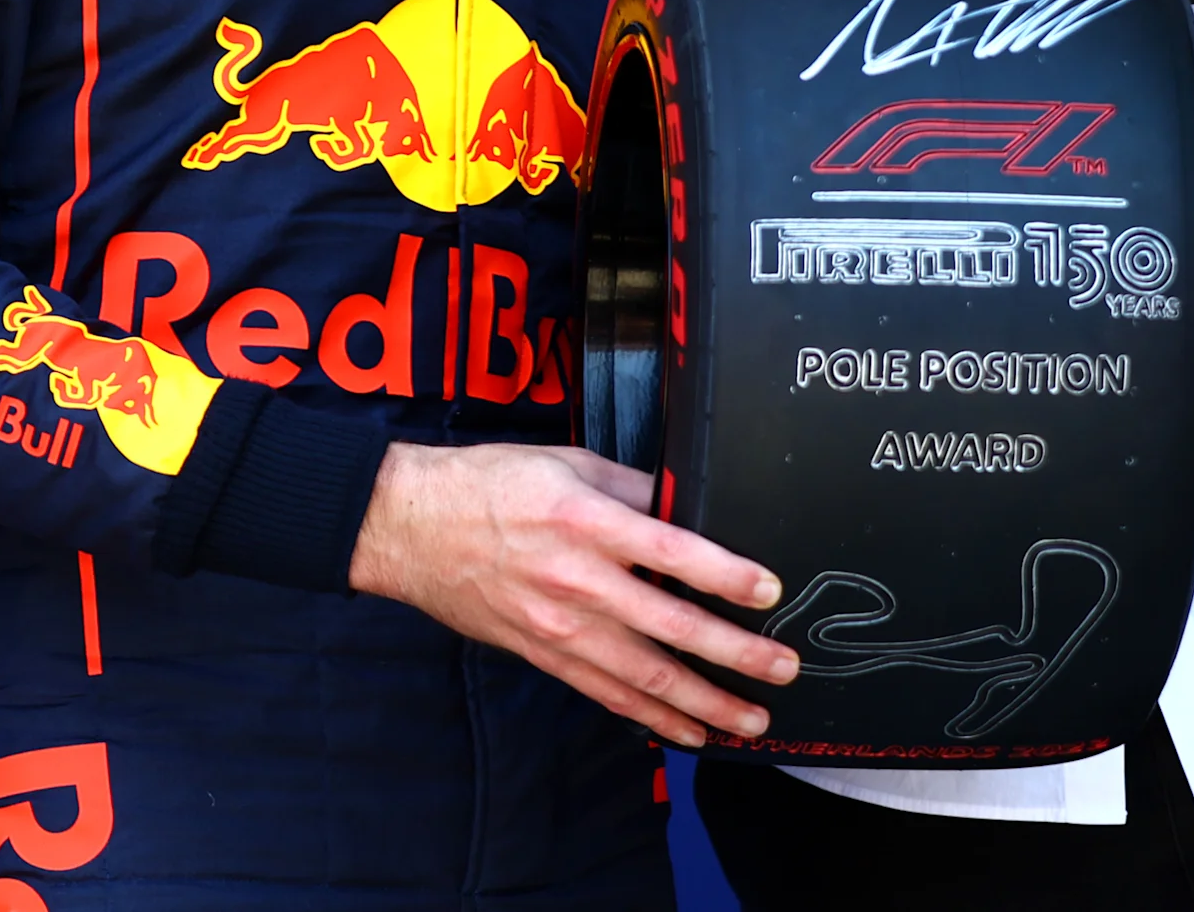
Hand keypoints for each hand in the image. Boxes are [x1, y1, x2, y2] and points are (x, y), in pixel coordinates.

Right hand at [348, 441, 797, 745]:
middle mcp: (577, 580)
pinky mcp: (544, 655)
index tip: (770, 591)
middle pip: (671, 626)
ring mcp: (559, 627)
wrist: (410, 527)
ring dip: (704, 702)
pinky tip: (688, 730)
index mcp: (587, 521)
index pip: (673, 553)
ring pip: (645, 675)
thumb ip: (631, 488)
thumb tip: (687, 506)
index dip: (727, 575)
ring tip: (750, 720)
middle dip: (735, 654)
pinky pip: (606, 693)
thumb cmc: (489, 484)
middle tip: (783, 669)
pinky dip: (651, 717)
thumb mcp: (567, 462)